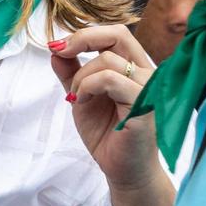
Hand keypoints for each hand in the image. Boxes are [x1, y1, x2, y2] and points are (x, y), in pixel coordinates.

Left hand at [49, 25, 173, 205]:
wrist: (122, 171)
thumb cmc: (108, 135)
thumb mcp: (82, 97)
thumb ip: (71, 73)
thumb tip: (55, 49)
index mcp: (135, 68)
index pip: (115, 34)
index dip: (85, 34)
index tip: (57, 46)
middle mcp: (148, 72)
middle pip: (119, 35)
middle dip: (82, 39)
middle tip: (59, 52)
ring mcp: (149, 88)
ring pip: (108, 60)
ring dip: (81, 77)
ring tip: (77, 98)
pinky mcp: (144, 105)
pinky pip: (111, 80)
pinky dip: (88, 86)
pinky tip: (81, 102)